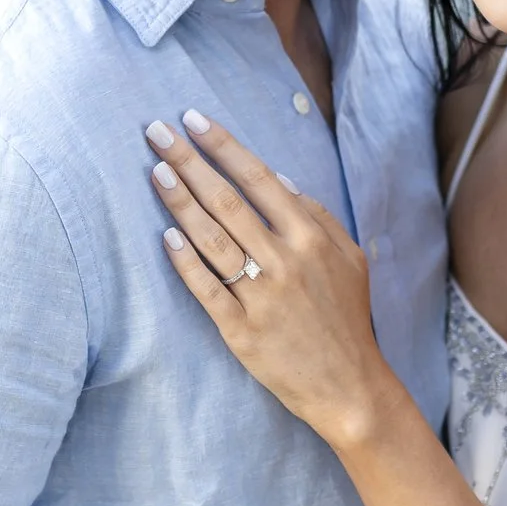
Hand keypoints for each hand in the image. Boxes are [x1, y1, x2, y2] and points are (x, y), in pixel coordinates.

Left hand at [145, 109, 401, 448]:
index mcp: (311, 237)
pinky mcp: (240, 330)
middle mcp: (285, 260)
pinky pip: (206, 288)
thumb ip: (317, 216)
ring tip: (156, 172)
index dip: (223, 145)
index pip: (258, 178)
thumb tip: (279, 179)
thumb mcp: (349, 259)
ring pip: (211, 238)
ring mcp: (261, 296)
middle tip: (156, 132)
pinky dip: (185, 261)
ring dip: (180, 202)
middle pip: (227, 200)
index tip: (193, 119)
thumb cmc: (345, 318)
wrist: (349, 386)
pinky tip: (166, 236)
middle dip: (189, 161)